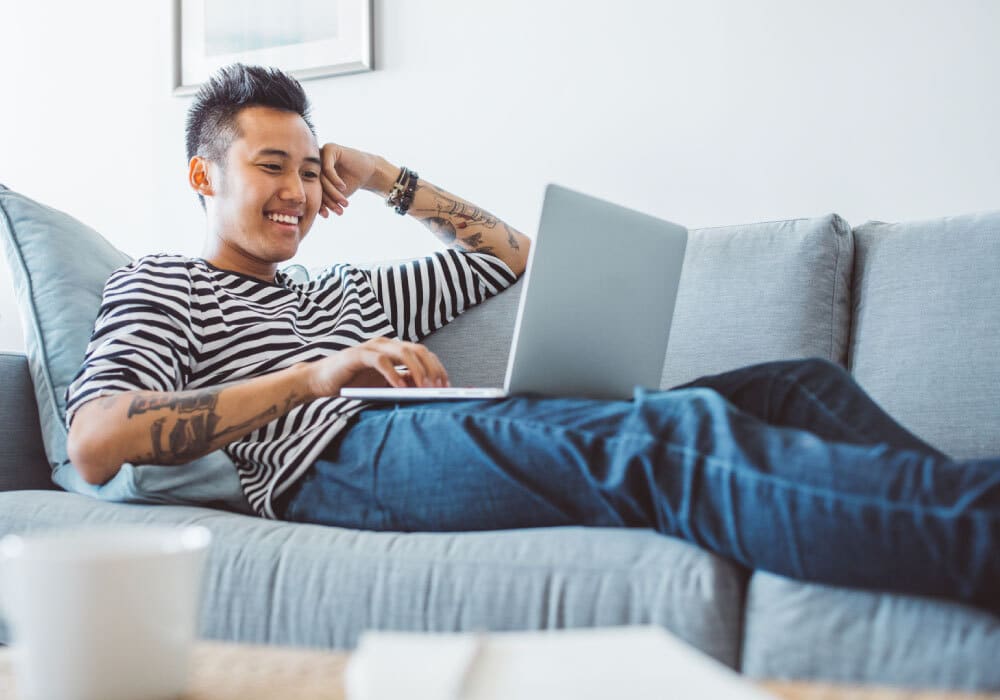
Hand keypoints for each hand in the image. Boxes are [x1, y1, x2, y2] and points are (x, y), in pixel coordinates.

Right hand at [305, 337, 450, 397]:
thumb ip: (403, 383)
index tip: (447, 386)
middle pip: (418, 350)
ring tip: (425, 387)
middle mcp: (385, 344)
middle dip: (432, 368)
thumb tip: (427, 390)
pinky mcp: (357, 355)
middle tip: (440, 387)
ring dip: (417, 370)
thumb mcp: (383, 385)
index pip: (423, 354)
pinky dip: (393, 374)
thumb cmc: (352, 383)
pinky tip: (400, 388)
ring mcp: (371, 347)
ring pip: (403, 352)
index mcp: (393, 350)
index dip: (437, 368)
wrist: (319, 381)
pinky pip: (380, 361)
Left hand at [318, 142, 377, 217]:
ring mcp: (321, 154)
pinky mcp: (330, 149)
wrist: (368, 171)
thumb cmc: (350, 183)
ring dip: (333, 192)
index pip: (312, 191)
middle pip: (317, 184)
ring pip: (322, 178)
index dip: (319, 204)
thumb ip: (322, 199)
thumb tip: (308, 212)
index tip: (327, 215)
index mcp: (311, 173)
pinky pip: (328, 168)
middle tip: (339, 210)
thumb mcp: (334, 195)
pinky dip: (335, 180)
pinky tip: (343, 187)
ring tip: (343, 202)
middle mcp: (314, 163)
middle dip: (328, 200)